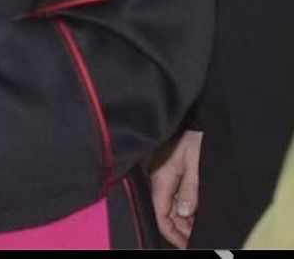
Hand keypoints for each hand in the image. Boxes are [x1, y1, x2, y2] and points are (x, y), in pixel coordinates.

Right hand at [148, 129, 200, 248]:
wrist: (193, 110)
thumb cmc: (194, 132)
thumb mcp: (196, 163)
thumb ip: (190, 189)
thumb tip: (185, 213)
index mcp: (161, 175)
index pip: (160, 213)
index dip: (172, 232)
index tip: (186, 244)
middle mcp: (157, 174)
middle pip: (164, 209)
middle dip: (179, 227)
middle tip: (196, 238)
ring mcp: (162, 170)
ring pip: (168, 201)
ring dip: (182, 216)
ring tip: (197, 227)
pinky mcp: (168, 164)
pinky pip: (172, 190)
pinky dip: (182, 203)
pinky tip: (193, 210)